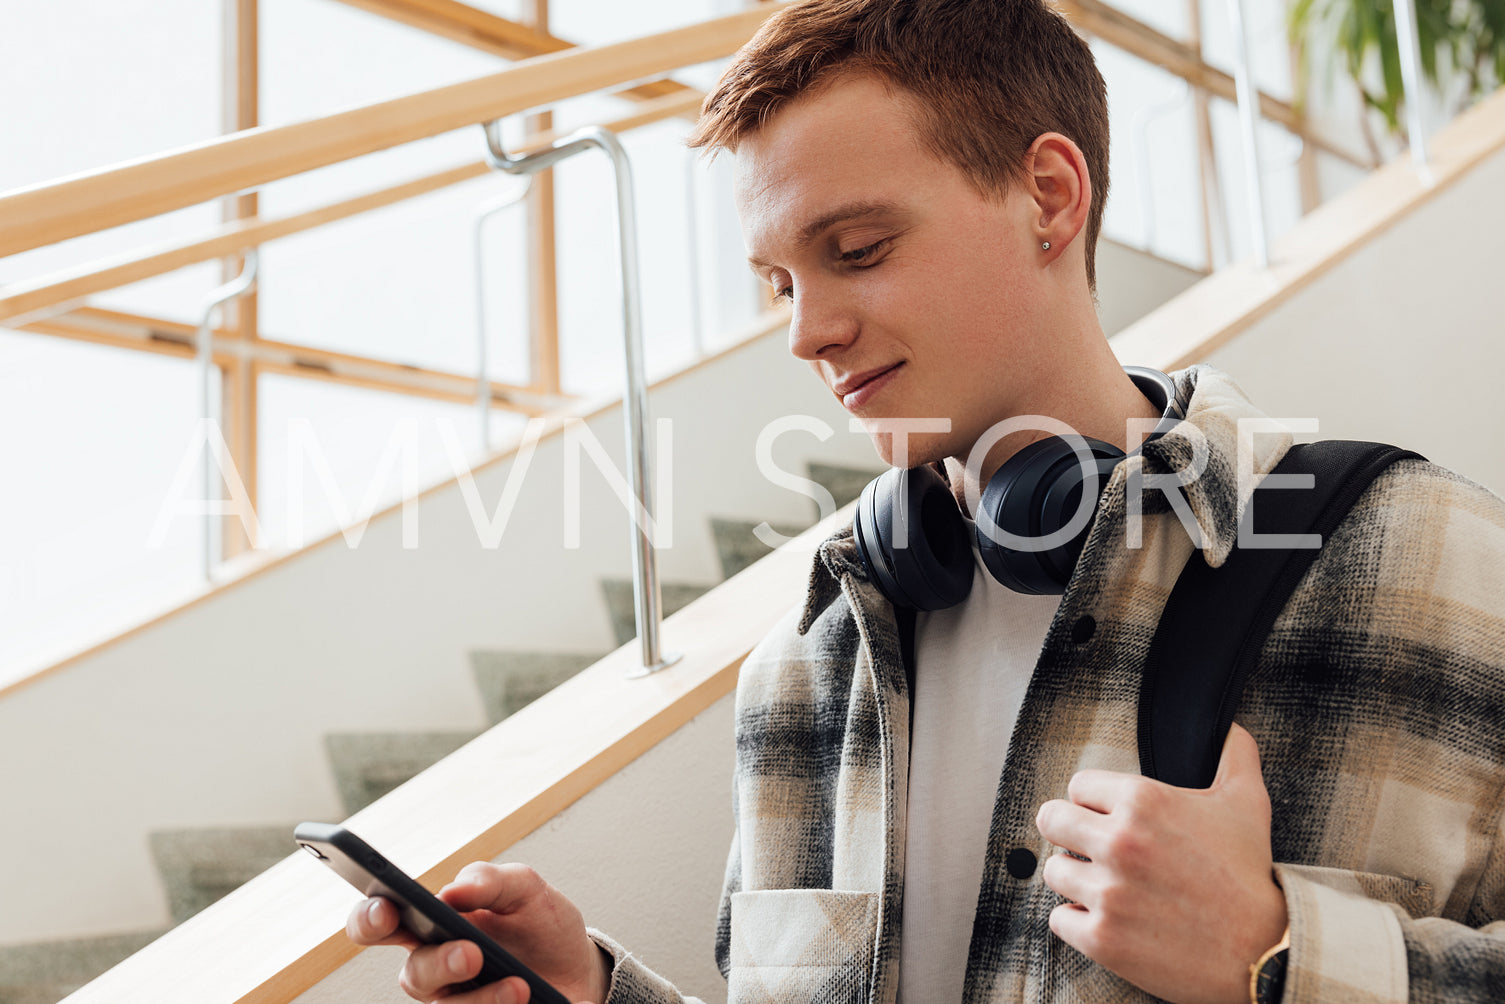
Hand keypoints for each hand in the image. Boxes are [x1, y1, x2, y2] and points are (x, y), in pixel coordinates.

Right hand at [345, 862, 610, 1003]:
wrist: (578, 966)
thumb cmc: (539, 922)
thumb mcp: (525, 888)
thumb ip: (490, 880)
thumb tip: (453, 890)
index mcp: (432, 923)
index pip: (381, 921)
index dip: (370, 918)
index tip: (387, 911)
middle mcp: (436, 966)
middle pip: (412, 975)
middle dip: (437, 965)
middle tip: (471, 953)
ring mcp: (457, 999)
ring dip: (482, 998)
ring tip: (517, 984)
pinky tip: (522, 995)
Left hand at [1034, 723, 1287, 1003]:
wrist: (1265, 951)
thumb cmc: (1251, 875)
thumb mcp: (1247, 804)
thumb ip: (1234, 755)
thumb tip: (1229, 727)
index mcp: (1142, 800)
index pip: (1078, 785)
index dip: (1093, 803)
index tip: (1109, 819)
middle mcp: (1118, 842)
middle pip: (1051, 820)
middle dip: (1070, 833)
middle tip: (1094, 850)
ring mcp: (1107, 892)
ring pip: (1054, 871)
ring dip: (1076, 879)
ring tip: (1109, 887)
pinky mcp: (1101, 938)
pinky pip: (1059, 919)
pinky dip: (1079, 921)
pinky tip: (1109, 919)